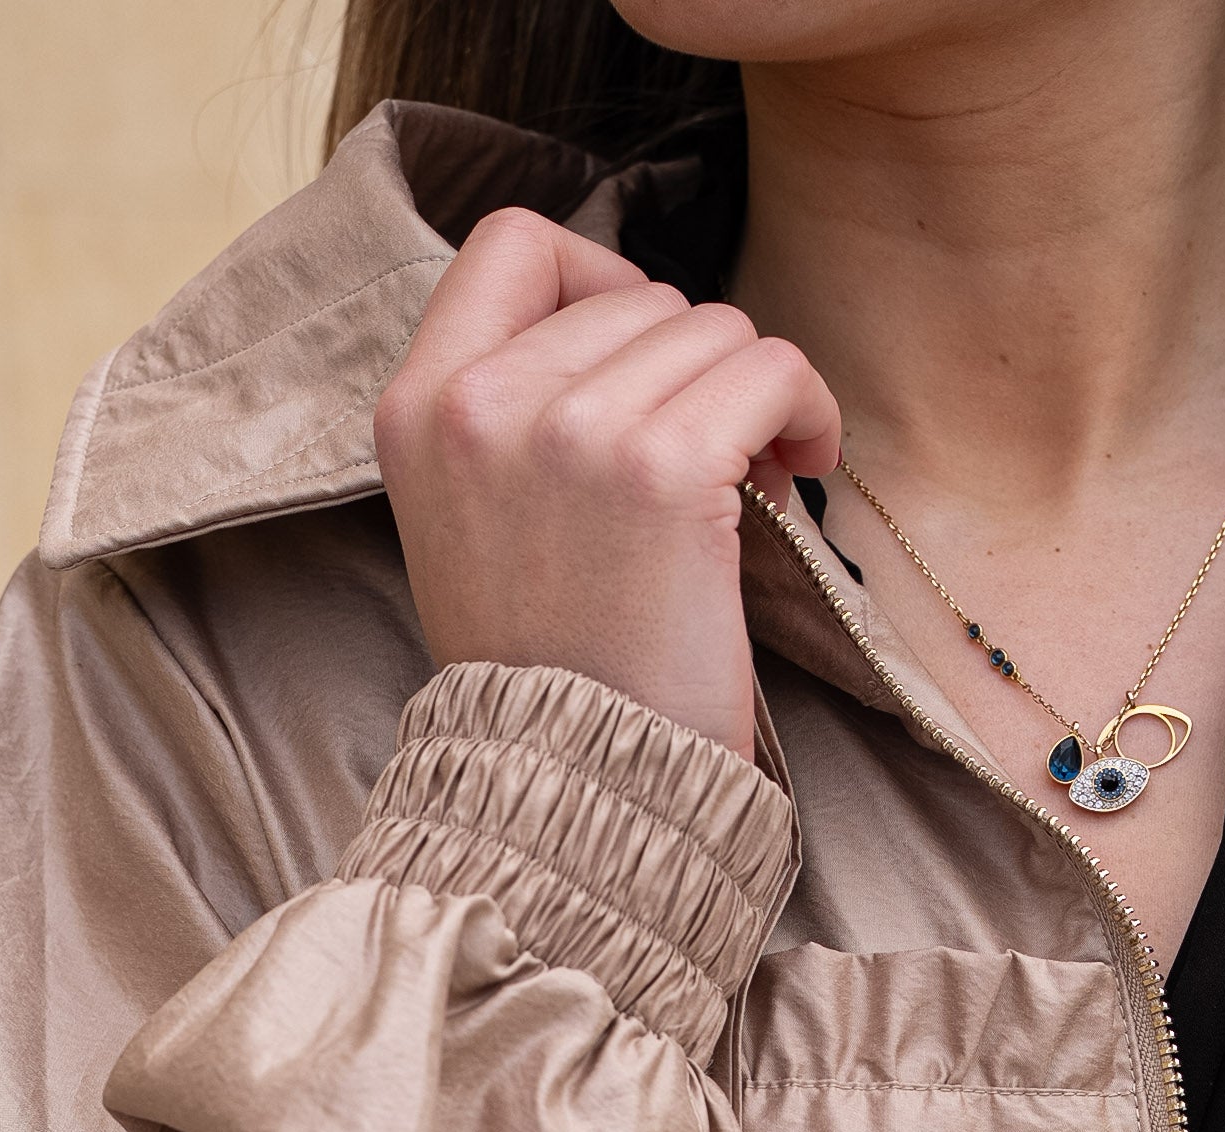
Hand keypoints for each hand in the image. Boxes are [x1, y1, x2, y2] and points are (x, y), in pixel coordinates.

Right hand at [373, 208, 841, 758]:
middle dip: (694, 366)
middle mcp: (483, 401)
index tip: (644, 362)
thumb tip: (630, 334)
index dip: (600, 279)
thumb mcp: (475, 526)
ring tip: (756, 481)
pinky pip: (771, 369)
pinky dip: (806, 409)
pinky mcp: (662, 467)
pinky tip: (804, 472)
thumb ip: (511, 420)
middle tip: (718, 456)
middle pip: (638, 293)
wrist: (575, 793)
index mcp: (418, 406)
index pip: (513, 245)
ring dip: (756, 396)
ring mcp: (572, 428)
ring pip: (714, 329)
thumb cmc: (550, 680)